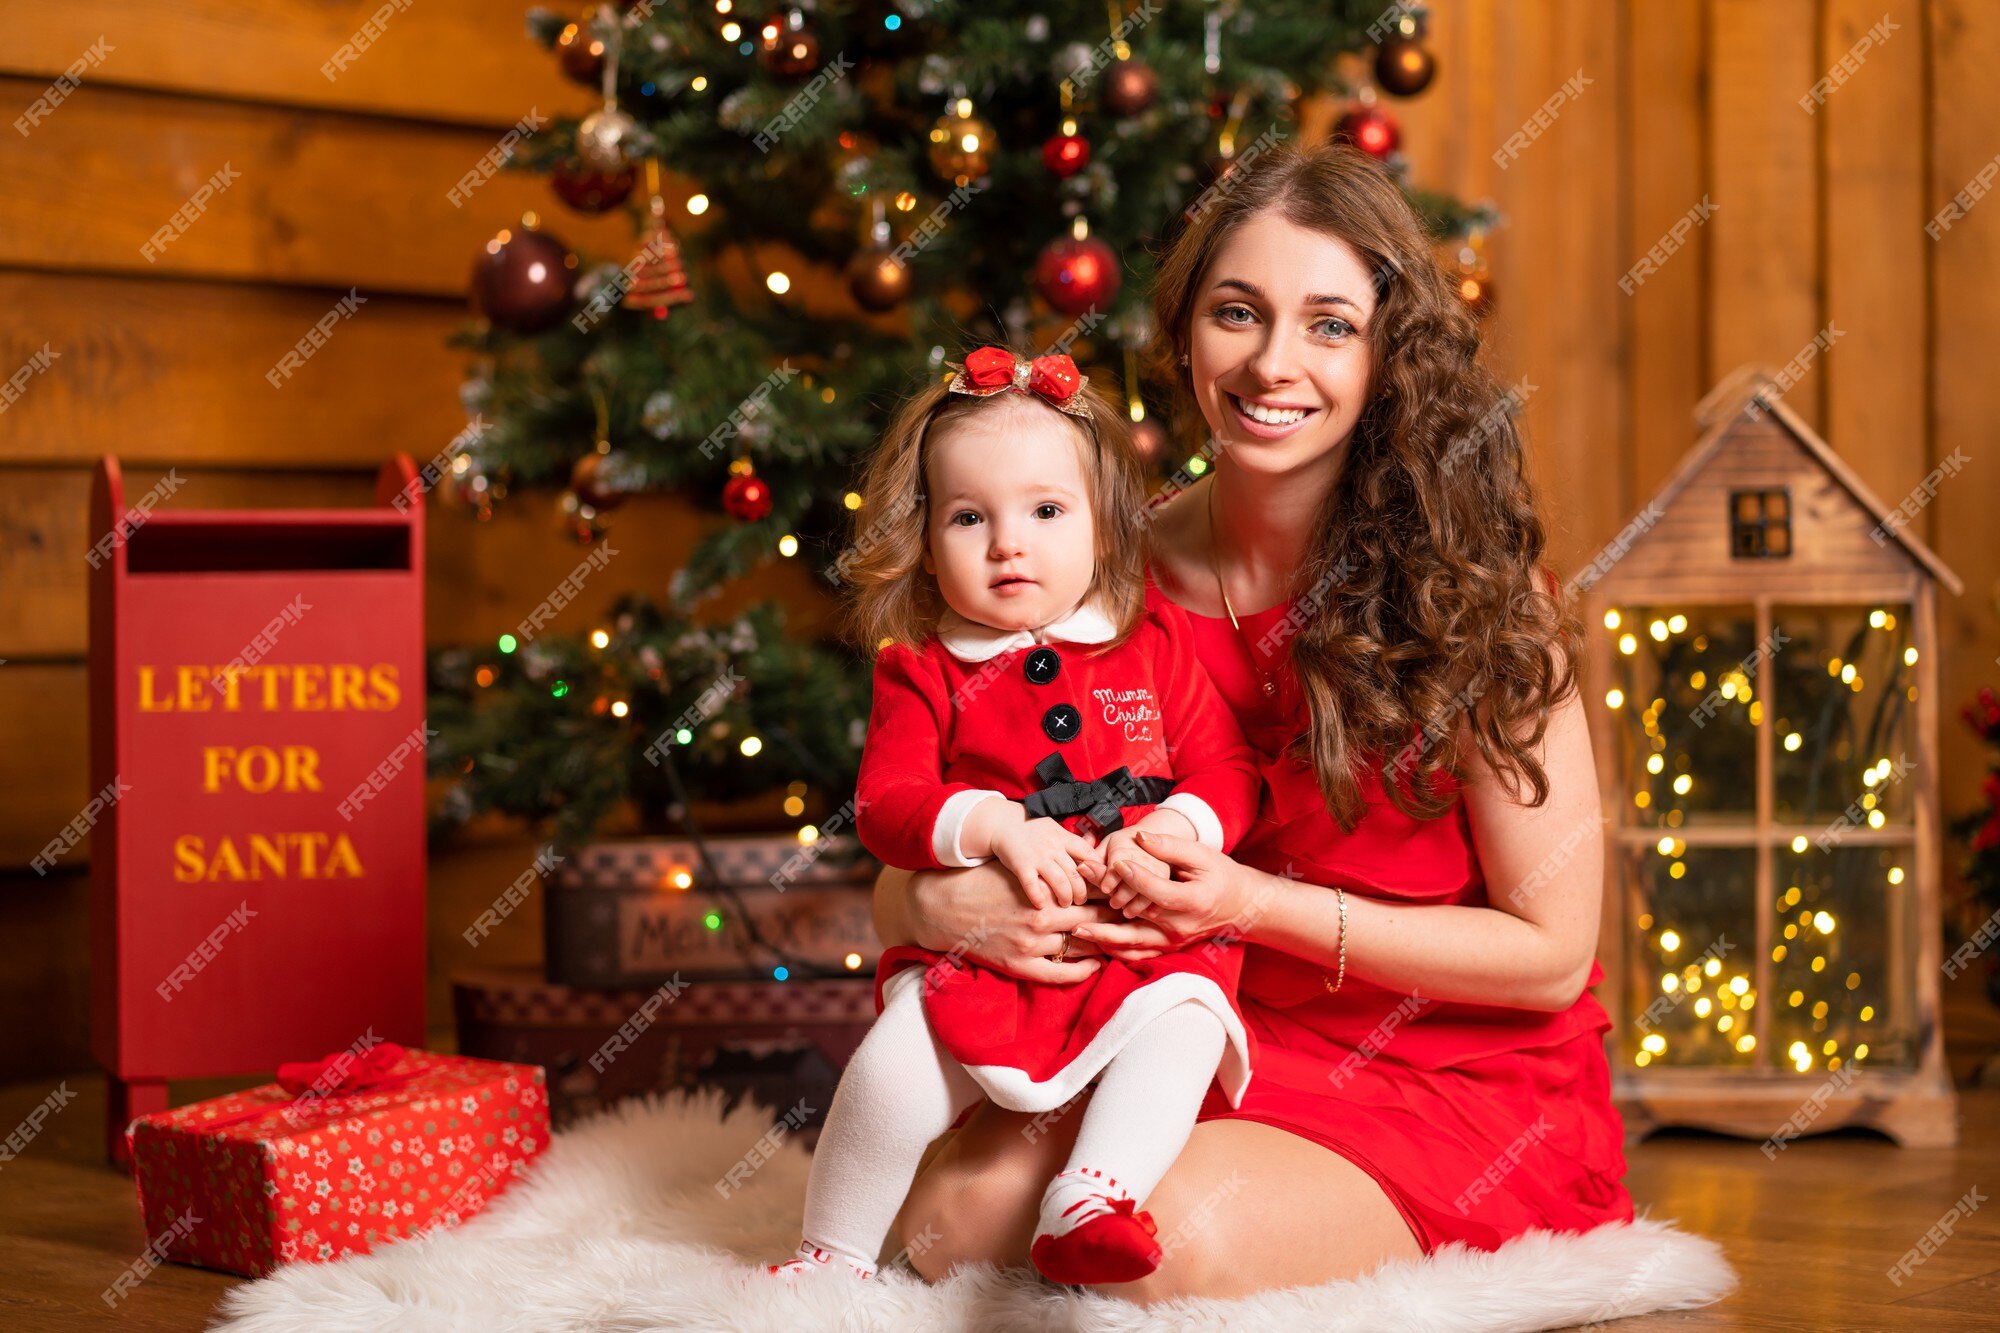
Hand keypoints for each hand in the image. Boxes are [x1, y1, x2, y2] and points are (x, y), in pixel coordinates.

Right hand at [905, 862, 1141, 982]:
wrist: (943, 906)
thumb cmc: (982, 881)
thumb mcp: (1019, 868)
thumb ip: (1050, 870)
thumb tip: (1084, 861)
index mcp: (1044, 893)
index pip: (1092, 895)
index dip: (1114, 895)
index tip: (1129, 893)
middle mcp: (1041, 920)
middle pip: (1094, 920)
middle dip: (1116, 918)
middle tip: (1136, 916)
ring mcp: (1031, 946)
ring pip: (1081, 947)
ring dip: (1103, 943)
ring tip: (1121, 939)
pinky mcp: (1019, 965)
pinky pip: (1061, 974)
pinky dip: (1083, 970)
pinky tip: (1095, 964)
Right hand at [991, 815, 1101, 909]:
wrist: (1003, 823)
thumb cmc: (1032, 829)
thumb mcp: (1055, 830)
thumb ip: (1072, 843)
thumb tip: (1094, 855)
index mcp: (1064, 838)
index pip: (1089, 855)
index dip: (1097, 871)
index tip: (1099, 883)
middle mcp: (1054, 847)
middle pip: (1076, 874)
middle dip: (1082, 892)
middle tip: (1081, 901)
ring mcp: (1038, 856)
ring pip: (1060, 881)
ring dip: (1066, 897)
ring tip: (1066, 905)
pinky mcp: (1021, 864)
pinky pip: (1032, 884)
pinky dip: (1038, 896)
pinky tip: (1041, 905)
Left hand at [1077, 828, 1253, 947]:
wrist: (1240, 906)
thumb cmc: (1221, 875)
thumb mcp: (1202, 855)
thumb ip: (1170, 847)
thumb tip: (1140, 838)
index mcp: (1194, 901)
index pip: (1158, 891)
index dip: (1136, 877)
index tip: (1114, 863)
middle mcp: (1181, 926)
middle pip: (1138, 916)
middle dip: (1107, 902)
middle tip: (1080, 886)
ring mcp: (1174, 941)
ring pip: (1135, 943)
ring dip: (1104, 936)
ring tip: (1076, 928)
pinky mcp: (1168, 947)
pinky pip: (1139, 953)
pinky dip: (1116, 950)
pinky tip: (1095, 941)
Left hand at [1091, 826, 1171, 905]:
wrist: (1151, 836)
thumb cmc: (1123, 842)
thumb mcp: (1107, 845)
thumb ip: (1093, 858)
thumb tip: (1080, 867)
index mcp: (1124, 849)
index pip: (1116, 866)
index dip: (1109, 879)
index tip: (1104, 889)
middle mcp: (1143, 858)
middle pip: (1132, 881)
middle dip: (1121, 895)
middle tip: (1113, 903)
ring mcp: (1158, 868)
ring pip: (1148, 891)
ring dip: (1136, 904)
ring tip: (1126, 911)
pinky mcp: (1167, 878)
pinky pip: (1162, 895)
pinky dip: (1153, 907)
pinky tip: (1145, 913)